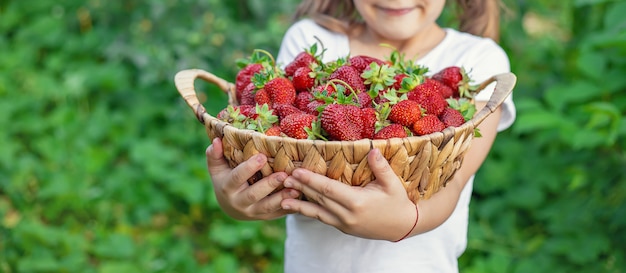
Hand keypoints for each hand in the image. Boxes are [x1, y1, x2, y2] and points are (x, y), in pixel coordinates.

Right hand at [206, 138, 300, 219]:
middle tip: (283, 174)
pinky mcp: (266, 217)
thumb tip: (216, 141)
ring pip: (268, 207)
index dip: (249, 168)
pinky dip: (290, 207)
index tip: (262, 156)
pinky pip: (279, 213)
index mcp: (227, 188)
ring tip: (296, 189)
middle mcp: (239, 203)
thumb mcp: (217, 168)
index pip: (237, 177)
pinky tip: (302, 198)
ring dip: (282, 198)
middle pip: (254, 195)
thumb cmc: (225, 180)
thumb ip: (215, 155)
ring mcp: (253, 212)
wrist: (231, 207)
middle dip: (269, 185)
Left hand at [280, 148, 417, 240]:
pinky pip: (324, 219)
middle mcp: (348, 215)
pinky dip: (310, 212)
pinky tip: (300, 207)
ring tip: (282, 199)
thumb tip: (372, 149)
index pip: (329, 189)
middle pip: (319, 199)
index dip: (312, 180)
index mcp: (357, 202)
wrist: (403, 226)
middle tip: (284, 179)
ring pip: (318, 213)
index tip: (298, 172)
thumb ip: (381, 167)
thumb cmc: (398, 202)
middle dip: (301, 188)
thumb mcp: (392, 183)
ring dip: (299, 205)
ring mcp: (344, 223)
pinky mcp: (344, 228)